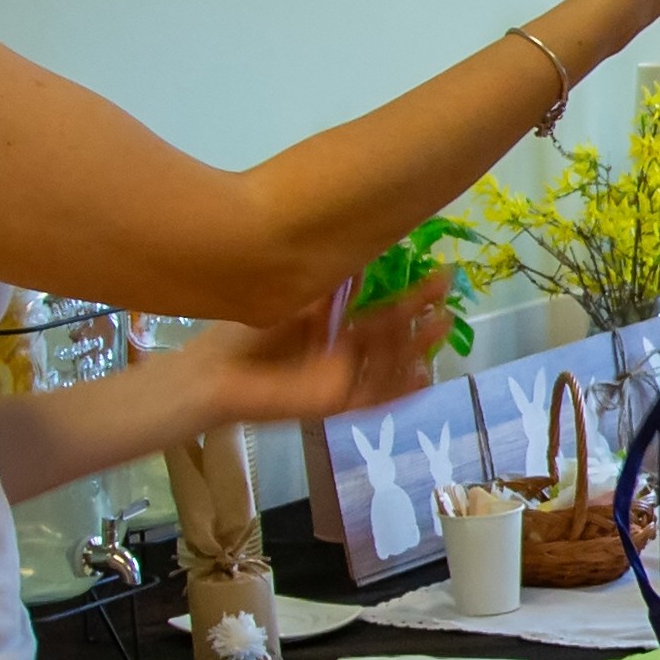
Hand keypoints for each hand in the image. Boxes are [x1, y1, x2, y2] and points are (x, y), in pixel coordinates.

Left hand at [195, 278, 452, 424]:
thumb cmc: (241, 336)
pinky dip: (399, 390)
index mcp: (335, 333)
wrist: (211, 373)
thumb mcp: (293, 302)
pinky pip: (373, 397)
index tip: (440, 275)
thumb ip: (329, 287)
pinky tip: (423, 376)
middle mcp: (343, 356)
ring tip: (443, 324)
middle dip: (421, 315)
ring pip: (389, 366)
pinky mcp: (333, 403)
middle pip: (393, 336)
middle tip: (449, 292)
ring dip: (417, 347)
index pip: (383, 313)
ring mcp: (341, 380)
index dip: (412, 297)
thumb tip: (360, 256)